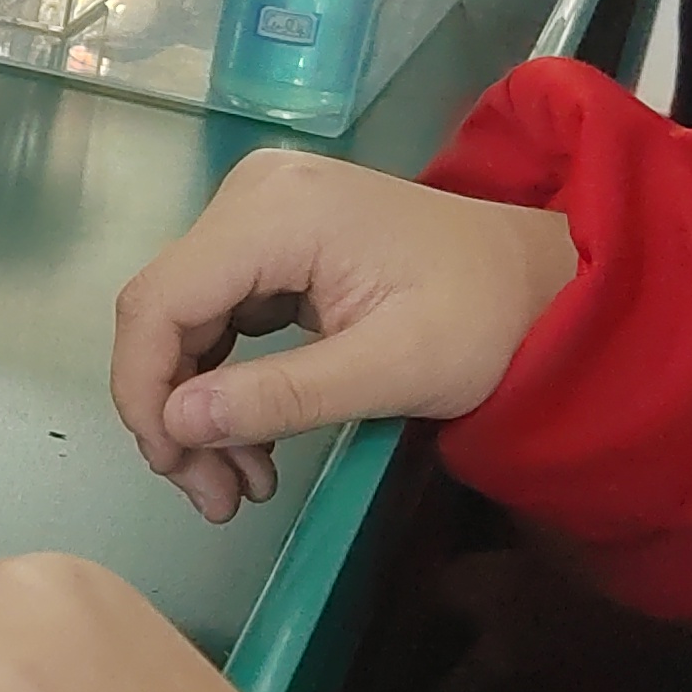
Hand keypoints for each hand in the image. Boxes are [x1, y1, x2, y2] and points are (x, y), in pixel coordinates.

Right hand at [110, 152, 577, 523]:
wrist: (547, 281)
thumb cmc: (485, 320)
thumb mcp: (392, 370)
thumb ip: (281, 396)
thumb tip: (178, 424)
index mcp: (275, 212)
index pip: (159, 301)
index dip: (145, 390)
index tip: (175, 468)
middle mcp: (250, 195)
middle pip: (163, 311)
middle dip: (174, 411)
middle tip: (215, 496)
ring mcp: (259, 212)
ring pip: (182, 320)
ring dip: (197, 405)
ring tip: (241, 482)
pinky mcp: (270, 239)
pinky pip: (216, 313)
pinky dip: (223, 380)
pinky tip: (251, 437)